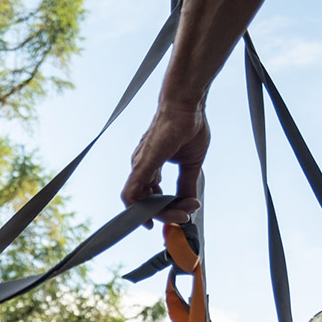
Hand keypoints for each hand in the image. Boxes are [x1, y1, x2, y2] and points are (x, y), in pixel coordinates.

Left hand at [121, 100, 208, 225]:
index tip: (182, 216)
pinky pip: (131, 193)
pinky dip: (139, 209)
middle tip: (185, 217)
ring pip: (139, 202)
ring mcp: (140, 166)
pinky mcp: (142, 164)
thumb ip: (186, 185)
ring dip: (160, 214)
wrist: (187, 104)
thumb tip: (190, 205)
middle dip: (166, 215)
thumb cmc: (187, 125)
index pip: (152, 197)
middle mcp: (142, 167)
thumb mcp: (190, 164)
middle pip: (146, 203)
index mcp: (151, 167)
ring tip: (181, 214)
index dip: (165, 211)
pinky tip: (153, 215)